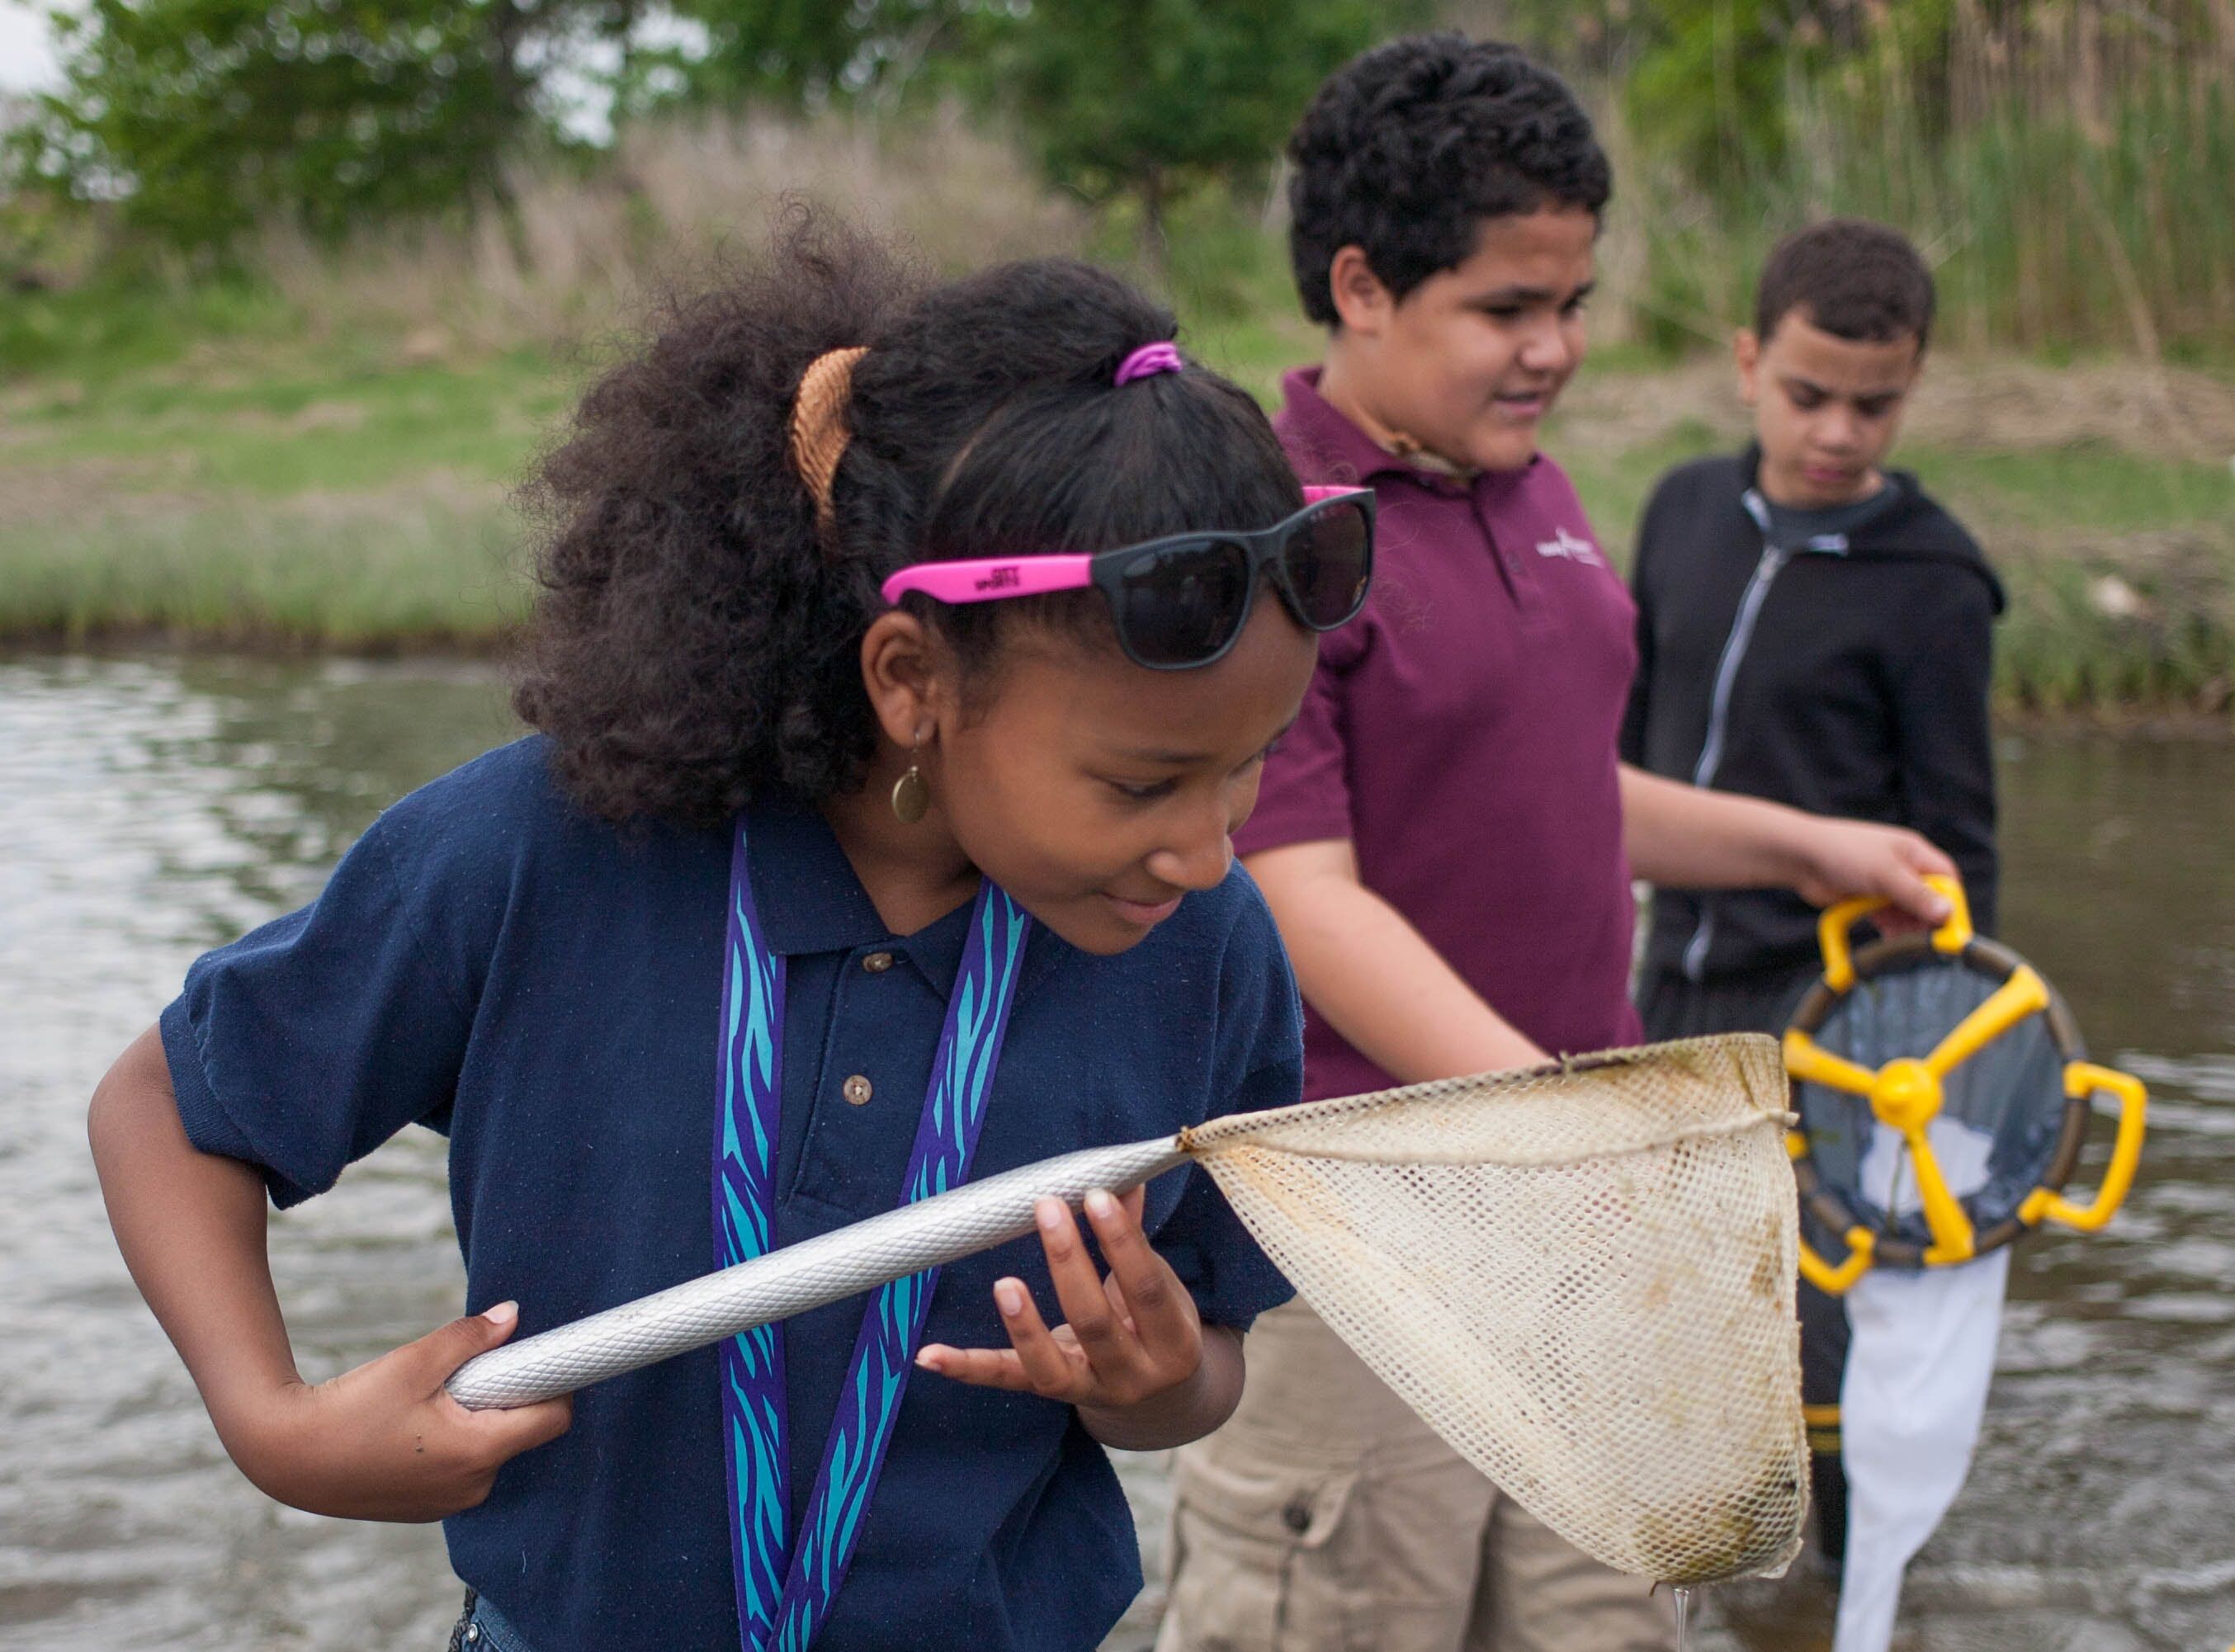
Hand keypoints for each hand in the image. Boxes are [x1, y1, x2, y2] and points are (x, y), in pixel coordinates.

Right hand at [222, 1302, 571, 1521]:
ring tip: (432, 1400)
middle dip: (507, 1398)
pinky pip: (464, 1468)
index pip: (553, 1420)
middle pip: (522, 1433)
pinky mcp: (429, 1507)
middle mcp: (473, 1486)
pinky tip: (416, 1425)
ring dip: (479, 1420)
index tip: (538, 1358)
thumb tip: (513, 1315)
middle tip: (469, 1372)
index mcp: (478, 1451)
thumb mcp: (415, 1362)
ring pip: (492, 1450)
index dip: (555, 1384)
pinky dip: (455, 1443)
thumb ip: (471, 1338)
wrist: (288, 1457)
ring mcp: (450, 1503)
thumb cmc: (351, 1407)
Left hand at [916, 1188, 1206, 1423]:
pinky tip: (929, 1355)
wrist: (1160, 1398)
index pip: (1146, 1288)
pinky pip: (1006, 1380)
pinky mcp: (1049, 1394)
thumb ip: (1136, 1236)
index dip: (1122, 1241)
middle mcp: (1133, 1376)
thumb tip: (1124, 1176)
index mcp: (1173, 1343)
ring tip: (1004, 1282)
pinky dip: (966, 1367)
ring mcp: (1089, 1391)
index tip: (1095, 1195)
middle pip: (1095, 1322)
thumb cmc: (1157, 1324)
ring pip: (1050, 1366)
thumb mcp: (1162, 1286)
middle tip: (1046, 1207)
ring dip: (1024, 1324)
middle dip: (1068, 1263)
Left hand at [1788, 818, 1956, 930]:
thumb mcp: (1886, 873)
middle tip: (1928, 943)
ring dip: (1909, 928)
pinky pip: (1886, 916)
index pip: (1946, 879)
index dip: (1951, 902)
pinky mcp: (1866, 898)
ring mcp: (1884, 883)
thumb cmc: (1843, 852)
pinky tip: (1891, 942)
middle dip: (1927, 920)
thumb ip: (1916, 894)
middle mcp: (1902, 867)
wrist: (1799, 856)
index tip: (1950, 927)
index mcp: (1913, 852)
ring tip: (1907, 946)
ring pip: (1907, 911)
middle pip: (1927, 899)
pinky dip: (1890, 929)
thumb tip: (1947, 913)